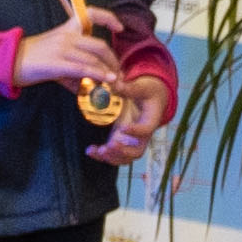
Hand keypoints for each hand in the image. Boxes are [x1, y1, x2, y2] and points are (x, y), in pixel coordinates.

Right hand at [10, 13, 116, 92]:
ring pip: (94, 59)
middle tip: (119, 73)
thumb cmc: (33, 57)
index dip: (108, 18)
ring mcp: (61, 49)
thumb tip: (92, 81)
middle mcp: (66, 36)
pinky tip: (106, 81)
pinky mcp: (56, 64)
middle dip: (113, 61)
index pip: (90, 14)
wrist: (8, 61)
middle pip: (100, 46)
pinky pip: (83, 69)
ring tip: (115, 82)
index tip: (119, 28)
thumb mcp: (56, 54)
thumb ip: (76, 64)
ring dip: (109, 73)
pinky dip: (98, 75)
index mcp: (67, 29)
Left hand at [88, 44, 170, 165]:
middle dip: (123, 151)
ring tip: (98, 150)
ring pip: (125, 158)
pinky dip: (101, 156)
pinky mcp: (121, 140)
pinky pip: (114, 154)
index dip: (136, 131)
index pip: (146, 130)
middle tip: (110, 145)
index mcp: (150, 120)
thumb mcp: (143, 87)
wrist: (150, 98)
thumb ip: (130, 88)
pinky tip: (90, 150)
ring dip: (111, 157)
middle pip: (137, 151)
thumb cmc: (148, 91)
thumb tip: (116, 83)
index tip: (123, 127)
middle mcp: (142, 135)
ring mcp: (131, 140)